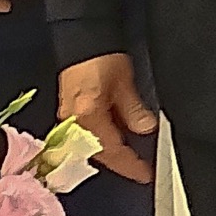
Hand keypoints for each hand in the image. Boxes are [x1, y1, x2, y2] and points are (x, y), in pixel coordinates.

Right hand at [57, 53, 158, 183]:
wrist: (81, 41)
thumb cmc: (100, 57)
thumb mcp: (124, 83)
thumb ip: (133, 110)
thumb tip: (144, 130)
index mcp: (87, 117)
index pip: (112, 151)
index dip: (130, 165)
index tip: (145, 174)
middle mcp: (74, 123)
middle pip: (99, 154)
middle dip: (121, 164)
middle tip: (141, 170)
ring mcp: (69, 120)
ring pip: (93, 147)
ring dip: (113, 154)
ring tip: (133, 158)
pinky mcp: (70, 114)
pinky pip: (88, 136)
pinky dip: (104, 142)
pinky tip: (118, 140)